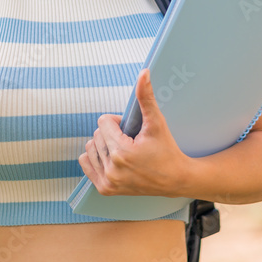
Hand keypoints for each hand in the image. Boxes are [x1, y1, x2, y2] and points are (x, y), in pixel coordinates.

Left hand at [78, 68, 188, 196]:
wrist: (175, 179)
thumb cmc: (167, 150)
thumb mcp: (157, 122)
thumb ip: (146, 97)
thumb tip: (143, 72)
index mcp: (122, 152)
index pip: (103, 122)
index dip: (117, 122)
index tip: (131, 130)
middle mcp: (112, 170)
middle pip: (96, 135)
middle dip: (111, 134)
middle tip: (130, 141)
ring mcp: (108, 182)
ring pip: (90, 148)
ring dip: (103, 145)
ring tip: (122, 150)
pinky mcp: (106, 189)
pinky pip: (85, 163)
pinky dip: (96, 157)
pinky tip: (112, 159)